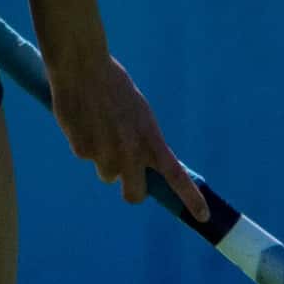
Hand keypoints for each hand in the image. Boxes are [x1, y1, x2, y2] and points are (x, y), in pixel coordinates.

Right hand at [44, 48, 209, 223]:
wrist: (82, 67)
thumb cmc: (113, 84)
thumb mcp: (139, 112)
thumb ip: (141, 140)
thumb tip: (137, 163)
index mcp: (151, 139)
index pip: (176, 176)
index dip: (190, 199)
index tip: (202, 217)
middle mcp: (130, 153)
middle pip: (134, 194)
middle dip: (132, 191)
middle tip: (126, 177)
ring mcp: (104, 155)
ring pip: (106, 173)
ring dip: (104, 159)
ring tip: (98, 127)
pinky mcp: (81, 150)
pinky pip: (84, 155)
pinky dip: (84, 142)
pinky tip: (82, 119)